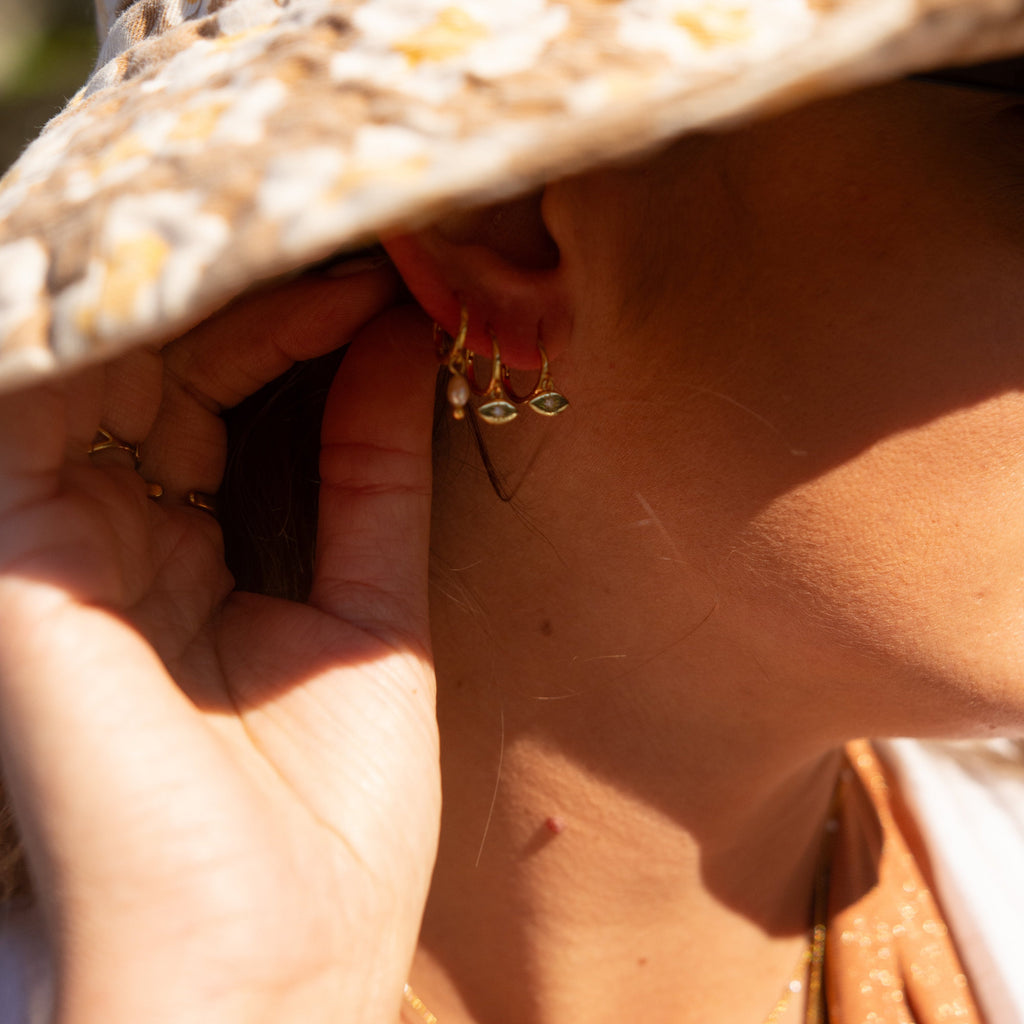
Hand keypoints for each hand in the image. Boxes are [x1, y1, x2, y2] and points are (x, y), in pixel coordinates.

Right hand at [0, 265, 441, 1023]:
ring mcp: (57, 544)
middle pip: (166, 364)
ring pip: (106, 361)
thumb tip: (400, 346)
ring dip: (211, 293)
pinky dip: (133, 328)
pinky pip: (46, 399)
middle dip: (264, 294)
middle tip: (369, 241)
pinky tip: (239, 277)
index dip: (303, 328)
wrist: (263, 978)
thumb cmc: (322, 833)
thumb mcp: (373, 618)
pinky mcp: (21, 560)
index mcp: (188, 559)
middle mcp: (111, 540)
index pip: (222, 395)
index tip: (401, 285)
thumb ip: (372, 478)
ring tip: (323, 243)